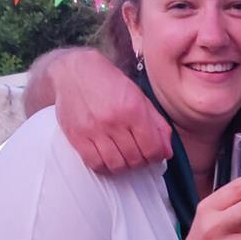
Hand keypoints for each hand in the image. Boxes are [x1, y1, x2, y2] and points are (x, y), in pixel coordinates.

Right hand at [49, 49, 172, 172]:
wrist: (73, 72)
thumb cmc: (109, 83)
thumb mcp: (140, 97)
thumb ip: (157, 124)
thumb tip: (167, 152)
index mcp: (133, 109)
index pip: (152, 148)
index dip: (157, 156)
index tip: (155, 154)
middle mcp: (113, 121)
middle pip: (135, 158)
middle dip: (141, 161)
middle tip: (139, 155)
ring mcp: (93, 130)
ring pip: (116, 165)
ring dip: (124, 166)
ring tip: (124, 157)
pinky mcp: (77, 136)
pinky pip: (95, 163)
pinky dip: (105, 167)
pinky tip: (108, 158)